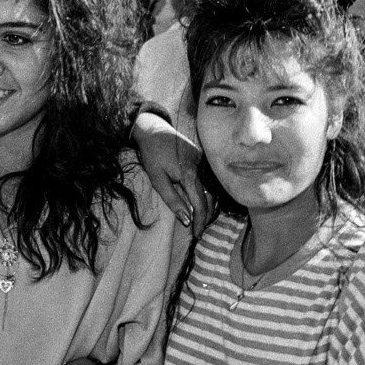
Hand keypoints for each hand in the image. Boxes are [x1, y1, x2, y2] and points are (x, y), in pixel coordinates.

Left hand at [131, 112, 210, 235]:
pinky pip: (210, 180)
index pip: (200, 204)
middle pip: (211, 198)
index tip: (196, 234)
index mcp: (190, 174)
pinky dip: (208, 193)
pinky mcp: (203, 157)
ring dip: (209, 205)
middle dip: (206, 216)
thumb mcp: (157, 179)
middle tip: (199, 229)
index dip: (200, 221)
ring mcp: (204, 162)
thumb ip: (172, 199)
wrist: (153, 130)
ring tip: (201, 219)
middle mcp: (201, 168)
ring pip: (213, 189)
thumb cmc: (152, 155)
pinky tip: (202, 201)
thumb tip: (186, 220)